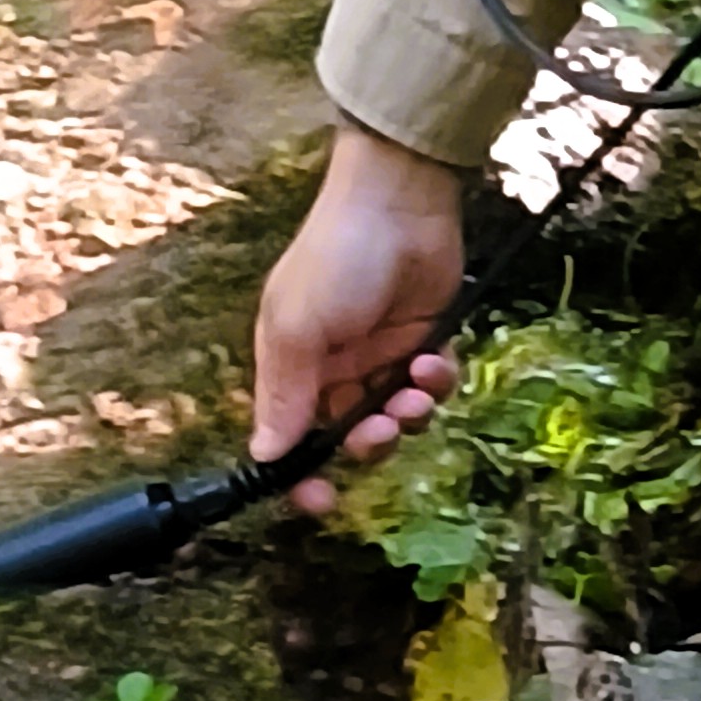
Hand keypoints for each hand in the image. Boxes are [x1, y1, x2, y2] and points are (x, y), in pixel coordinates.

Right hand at [252, 123, 466, 513]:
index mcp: (292, 364)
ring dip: (407, 416)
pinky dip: (436, 383)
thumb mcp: (297, 326)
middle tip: (380, 426)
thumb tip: (263, 458)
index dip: (303, 474)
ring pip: (396, 417)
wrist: (400, 198)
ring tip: (414, 389)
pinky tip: (433, 358)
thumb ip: (285, 394)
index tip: (321, 501)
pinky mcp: (425, 338)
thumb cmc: (336, 256)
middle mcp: (335, 365)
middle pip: (350, 436)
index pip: (290, 437)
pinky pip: (432, 386)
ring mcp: (381, 353)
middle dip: (368, 442)